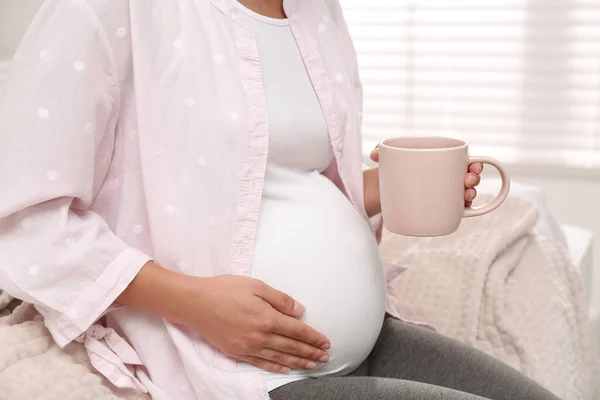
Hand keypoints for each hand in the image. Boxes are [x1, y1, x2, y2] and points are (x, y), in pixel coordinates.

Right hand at [189, 275, 329, 372]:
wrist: (195, 303)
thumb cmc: (225, 289)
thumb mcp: (255, 286)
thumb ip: (280, 299)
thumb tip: (300, 310)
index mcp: (267, 318)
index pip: (297, 331)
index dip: (314, 338)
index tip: (326, 342)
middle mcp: (260, 336)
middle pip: (292, 347)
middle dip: (311, 353)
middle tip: (326, 357)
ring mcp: (248, 347)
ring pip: (280, 358)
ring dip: (298, 362)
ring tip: (313, 365)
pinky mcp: (237, 352)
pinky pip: (261, 363)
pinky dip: (276, 367)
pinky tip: (286, 368)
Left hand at [370, 146, 482, 206]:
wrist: (387, 188)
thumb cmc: (393, 168)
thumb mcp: (389, 159)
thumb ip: (381, 153)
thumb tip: (374, 155)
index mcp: (440, 162)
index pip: (464, 162)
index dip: (475, 164)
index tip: (473, 165)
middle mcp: (446, 178)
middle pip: (468, 177)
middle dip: (474, 178)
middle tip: (467, 179)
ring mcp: (444, 194)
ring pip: (465, 193)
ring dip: (471, 193)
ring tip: (466, 194)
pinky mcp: (439, 208)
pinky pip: (456, 210)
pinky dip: (464, 209)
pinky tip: (465, 209)